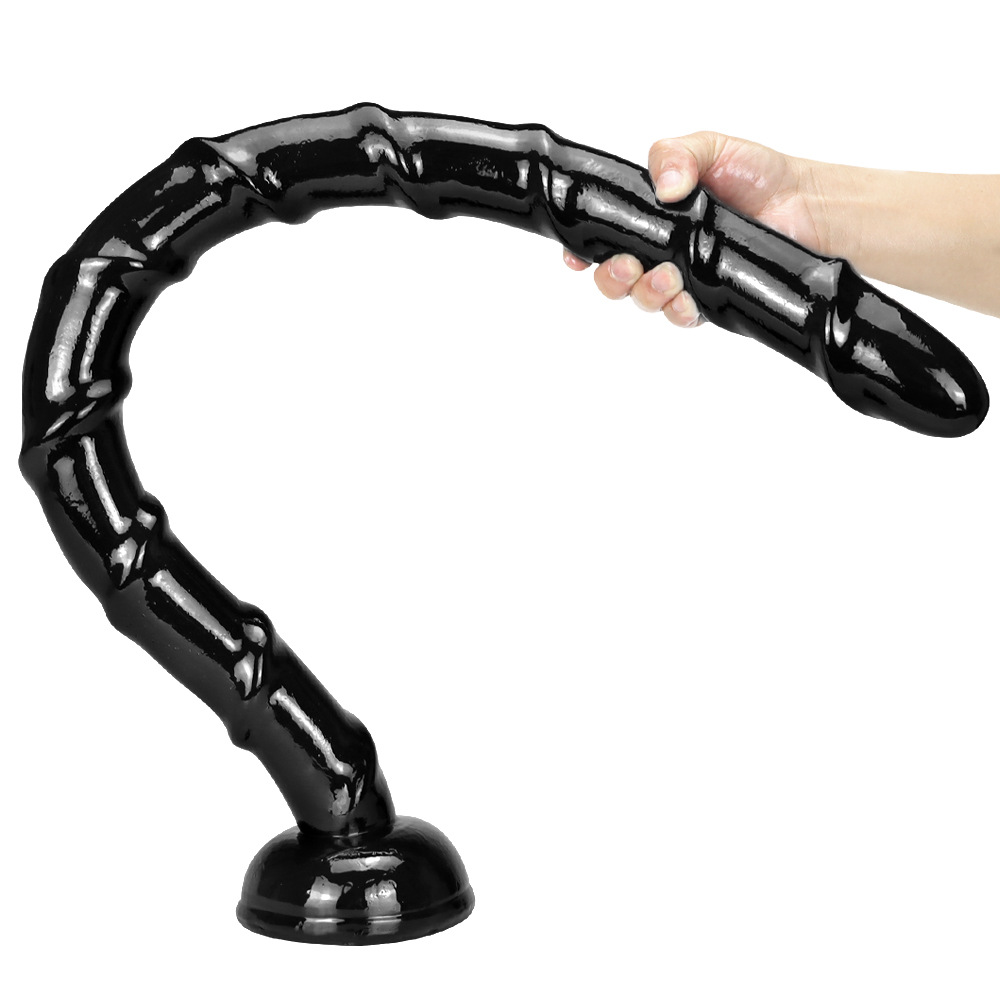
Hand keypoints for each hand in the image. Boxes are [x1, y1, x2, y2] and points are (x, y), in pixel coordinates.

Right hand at [562, 131, 827, 326]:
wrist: (808, 206)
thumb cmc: (760, 175)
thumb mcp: (711, 147)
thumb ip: (676, 154)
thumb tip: (665, 188)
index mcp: (651, 217)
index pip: (603, 237)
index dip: (582, 251)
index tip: (575, 256)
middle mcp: (661, 252)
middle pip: (615, 277)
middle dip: (610, 277)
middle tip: (627, 266)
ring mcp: (683, 279)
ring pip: (644, 299)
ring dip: (646, 294)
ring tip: (666, 279)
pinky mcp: (709, 301)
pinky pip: (682, 316)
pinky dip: (678, 311)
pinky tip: (686, 300)